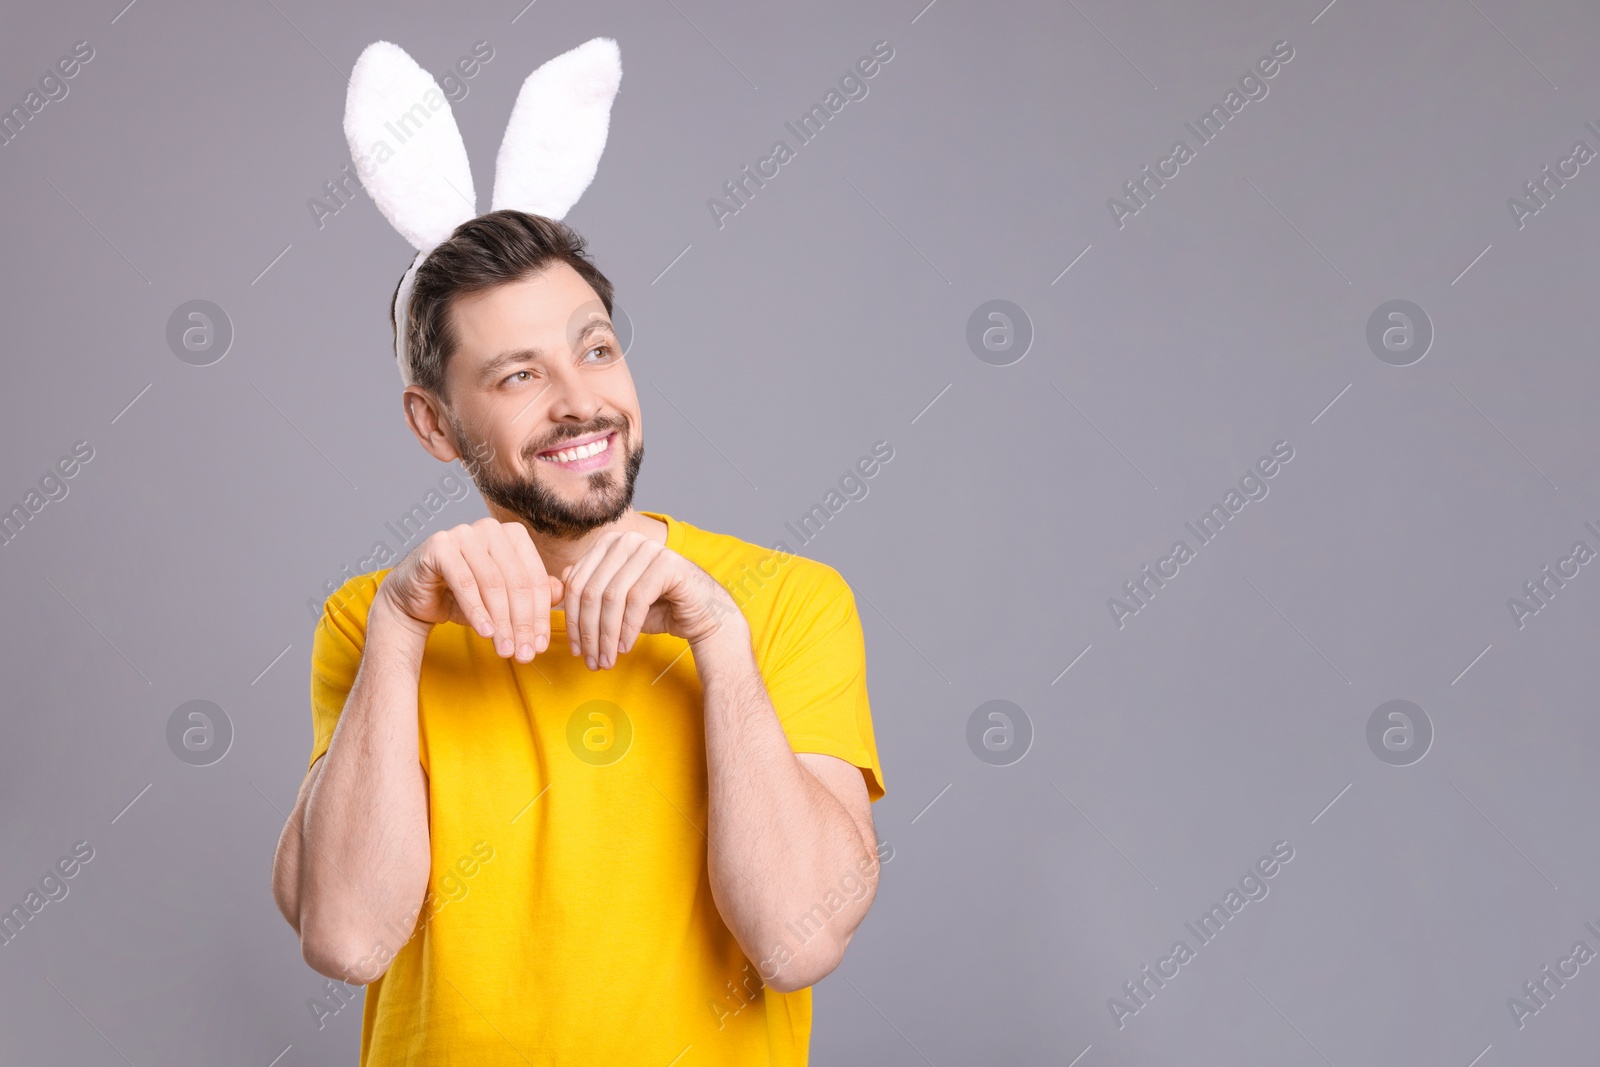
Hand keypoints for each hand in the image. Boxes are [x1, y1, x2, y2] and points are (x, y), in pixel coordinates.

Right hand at [374, 517, 562, 661]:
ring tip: (505, 650)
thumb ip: (533, 594)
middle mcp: (491, 529)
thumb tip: (562, 594)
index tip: (541, 645)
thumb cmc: (462, 596)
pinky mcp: (439, 545)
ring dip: (501, 622)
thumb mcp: (503, 600)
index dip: (541, 615)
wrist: (415, 598)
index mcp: (513, 536)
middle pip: (517, 582)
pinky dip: (476, 611)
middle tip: (525, 654)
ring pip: (493, 584)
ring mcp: (464, 533)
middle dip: (523, 623)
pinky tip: (484, 633)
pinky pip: (465, 582)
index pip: (535, 579)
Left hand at [557, 530, 744, 668]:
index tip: (576, 650)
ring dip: (606, 636)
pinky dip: (626, 629)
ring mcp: (647, 548)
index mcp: (607, 544)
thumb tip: (554, 595)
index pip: (576, 584)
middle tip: (590, 661)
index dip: (571, 620)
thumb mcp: (615, 603)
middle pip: (591, 591)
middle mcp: (625, 540)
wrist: (703, 615)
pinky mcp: (667, 563)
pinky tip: (625, 648)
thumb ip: (588, 592)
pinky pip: (636, 600)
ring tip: (606, 660)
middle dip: (587, 632)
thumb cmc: (657, 609)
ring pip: (611, 597)